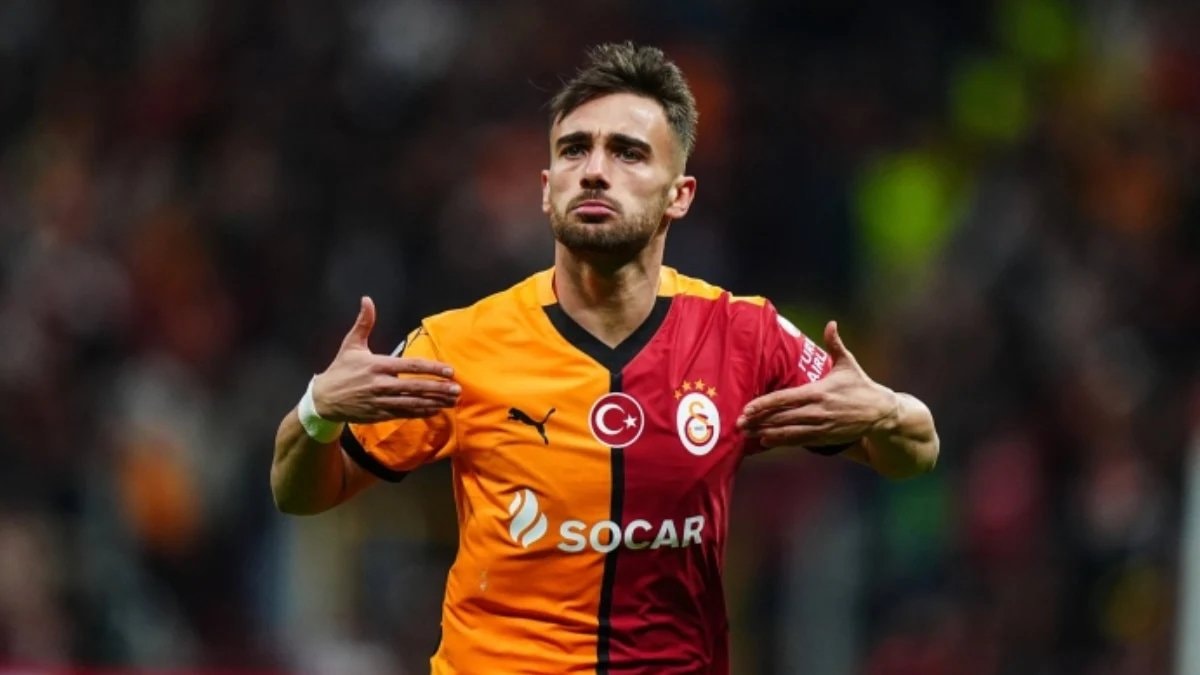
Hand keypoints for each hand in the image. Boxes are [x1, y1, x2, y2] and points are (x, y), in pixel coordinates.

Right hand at [311, 297, 459, 421]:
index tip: (450, 370)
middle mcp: (381, 384)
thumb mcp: (351, 345)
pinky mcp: (380, 414)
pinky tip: (436, 410)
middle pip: (416, 387)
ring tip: (452, 400)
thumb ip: (364, 323)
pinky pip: (405, 414)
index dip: (432, 369)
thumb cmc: (340, 370)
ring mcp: (381, 401)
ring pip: (413, 403)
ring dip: (434, 402)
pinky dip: (421, 412)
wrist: (324, 400)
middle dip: (438, 388)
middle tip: (457, 389)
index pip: (411, 366)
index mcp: (377, 365)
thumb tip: (367, 299)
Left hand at [736, 321, 898, 447]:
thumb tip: (831, 323)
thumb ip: (835, 344)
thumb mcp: (848, 364)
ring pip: (787, 431)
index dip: (764, 404)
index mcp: (819, 391)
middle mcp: (817, 411)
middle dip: (758, 420)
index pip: (785, 398)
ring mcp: (820, 426)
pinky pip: (799, 441)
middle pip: (781, 417)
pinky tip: (765, 441)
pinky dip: (781, 441)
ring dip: (765, 432)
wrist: (881, 414)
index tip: (746, 407)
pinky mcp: (825, 438)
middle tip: (737, 423)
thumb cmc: (861, 386)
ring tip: (745, 434)